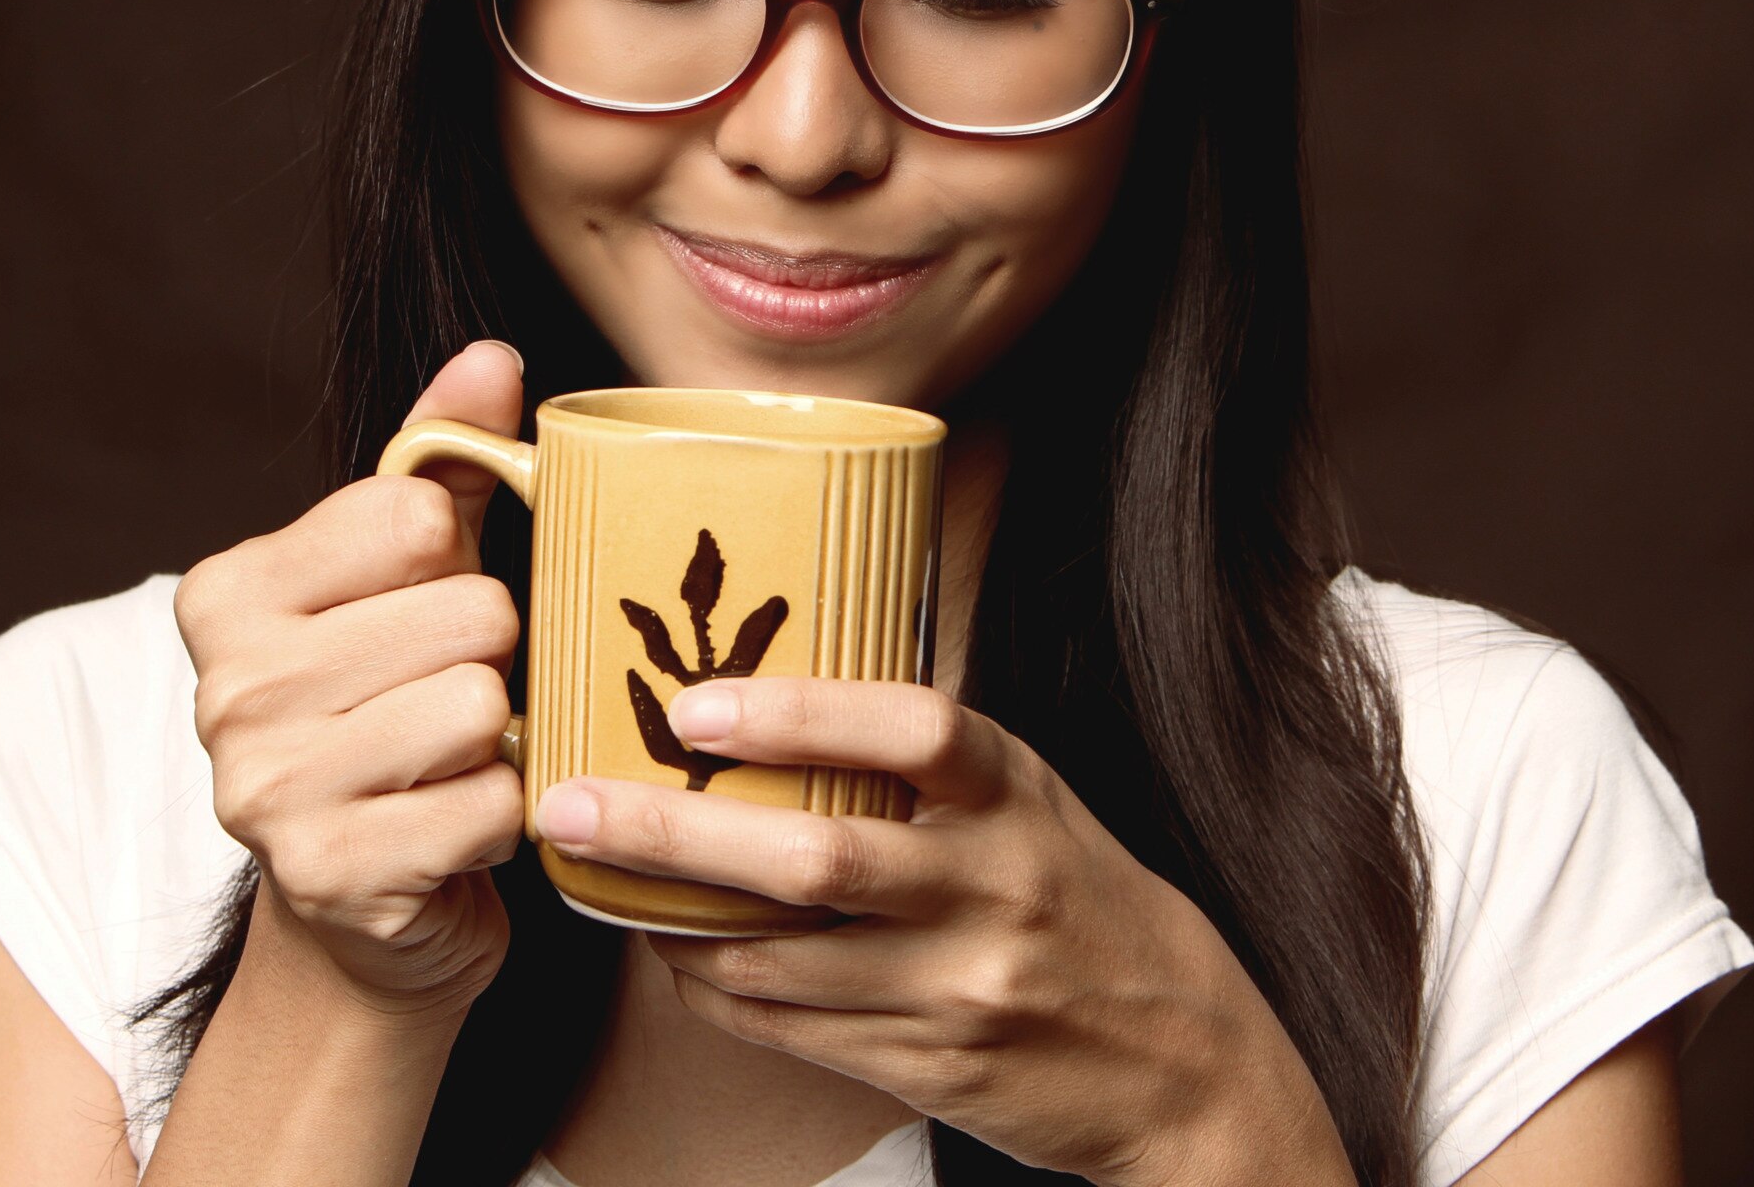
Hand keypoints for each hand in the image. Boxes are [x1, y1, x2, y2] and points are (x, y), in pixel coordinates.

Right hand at [172, 340, 528, 1017]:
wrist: (364, 900)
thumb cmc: (392, 703)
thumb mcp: (409, 571)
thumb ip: (444, 458)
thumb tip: (492, 356)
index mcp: (228, 593)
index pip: (415, 515)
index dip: (455, 560)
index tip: (423, 606)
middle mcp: (227, 690)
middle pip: (468, 613)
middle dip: (492, 653)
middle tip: (453, 692)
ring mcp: (267, 793)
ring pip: (482, 703)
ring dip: (502, 736)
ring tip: (455, 756)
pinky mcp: (332, 876)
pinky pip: (493, 802)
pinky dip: (505, 813)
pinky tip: (456, 822)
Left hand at [532, 681, 1355, 1186]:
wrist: (1182, 1063)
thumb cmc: (1085, 903)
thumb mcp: (1039, 807)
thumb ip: (934, 762)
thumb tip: (779, 688)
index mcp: (1020, 797)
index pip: (915, 731)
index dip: (802, 712)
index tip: (697, 701)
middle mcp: (994, 888)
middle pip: (819, 857)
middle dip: (677, 831)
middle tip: (571, 802)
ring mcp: (960, 987)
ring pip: (781, 958)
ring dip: (671, 920)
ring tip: (591, 877)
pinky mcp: (928, 1067)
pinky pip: (791, 1027)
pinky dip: (717, 989)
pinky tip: (671, 954)